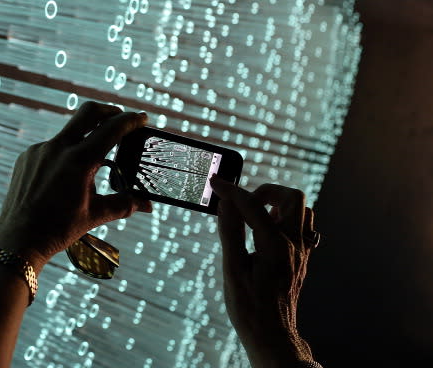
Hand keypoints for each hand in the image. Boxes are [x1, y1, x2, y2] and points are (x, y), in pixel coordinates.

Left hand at [0, 101, 151, 269]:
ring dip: (85, 137)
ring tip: (94, 160)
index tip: (143, 118)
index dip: (131, 120)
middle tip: (121, 117)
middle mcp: (58, 149)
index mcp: (79, 161)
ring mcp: (39, 151)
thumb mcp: (95, 215)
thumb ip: (124, 204)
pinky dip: (65, 153)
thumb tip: (147, 204)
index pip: (111, 129)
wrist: (18, 240)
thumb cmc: (58, 229)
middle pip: (88, 112)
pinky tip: (67, 174)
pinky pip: (52, 147)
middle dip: (109, 110)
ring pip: (69, 132)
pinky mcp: (27, 157)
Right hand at [210, 176, 315, 367]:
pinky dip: (287, 219)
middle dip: (266, 191)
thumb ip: (230, 232)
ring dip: (280, 204)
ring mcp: (302, 251)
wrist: (273, 335)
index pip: (252, 206)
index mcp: (274, 246)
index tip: (215, 182)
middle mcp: (294, 245)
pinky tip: (269, 229)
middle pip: (293, 197)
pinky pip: (304, 227)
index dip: (231, 191)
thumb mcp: (232, 270)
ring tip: (257, 214)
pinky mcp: (303, 258)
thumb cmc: (250, 308)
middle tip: (245, 201)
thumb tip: (225, 204)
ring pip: (303, 210)